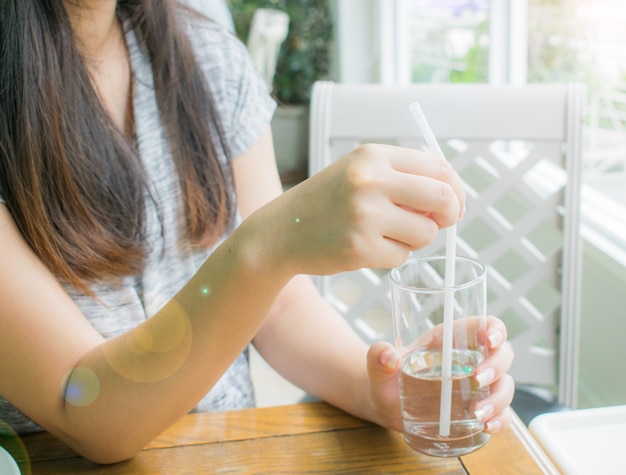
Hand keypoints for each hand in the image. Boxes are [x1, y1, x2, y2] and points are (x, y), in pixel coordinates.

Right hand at [242, 144, 464, 276]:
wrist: (282, 230)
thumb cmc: (327, 202)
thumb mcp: (360, 172)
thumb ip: (403, 178)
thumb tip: (451, 200)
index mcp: (373, 156)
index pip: (438, 167)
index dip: (456, 189)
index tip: (455, 204)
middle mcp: (370, 180)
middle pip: (442, 199)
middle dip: (449, 216)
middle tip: (438, 224)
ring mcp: (365, 215)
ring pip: (425, 233)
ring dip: (414, 239)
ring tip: (385, 234)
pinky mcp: (359, 247)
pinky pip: (401, 257)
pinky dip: (391, 256)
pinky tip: (366, 247)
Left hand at [365, 316, 514, 433]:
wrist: (385, 405)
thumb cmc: (386, 378)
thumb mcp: (379, 367)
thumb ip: (378, 357)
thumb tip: (387, 355)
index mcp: (449, 340)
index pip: (483, 325)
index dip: (494, 328)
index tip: (490, 339)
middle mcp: (468, 360)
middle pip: (502, 355)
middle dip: (496, 366)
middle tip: (476, 379)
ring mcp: (476, 387)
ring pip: (505, 386)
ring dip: (498, 399)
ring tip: (477, 414)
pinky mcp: (477, 411)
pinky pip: (501, 414)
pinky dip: (500, 421)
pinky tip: (488, 427)